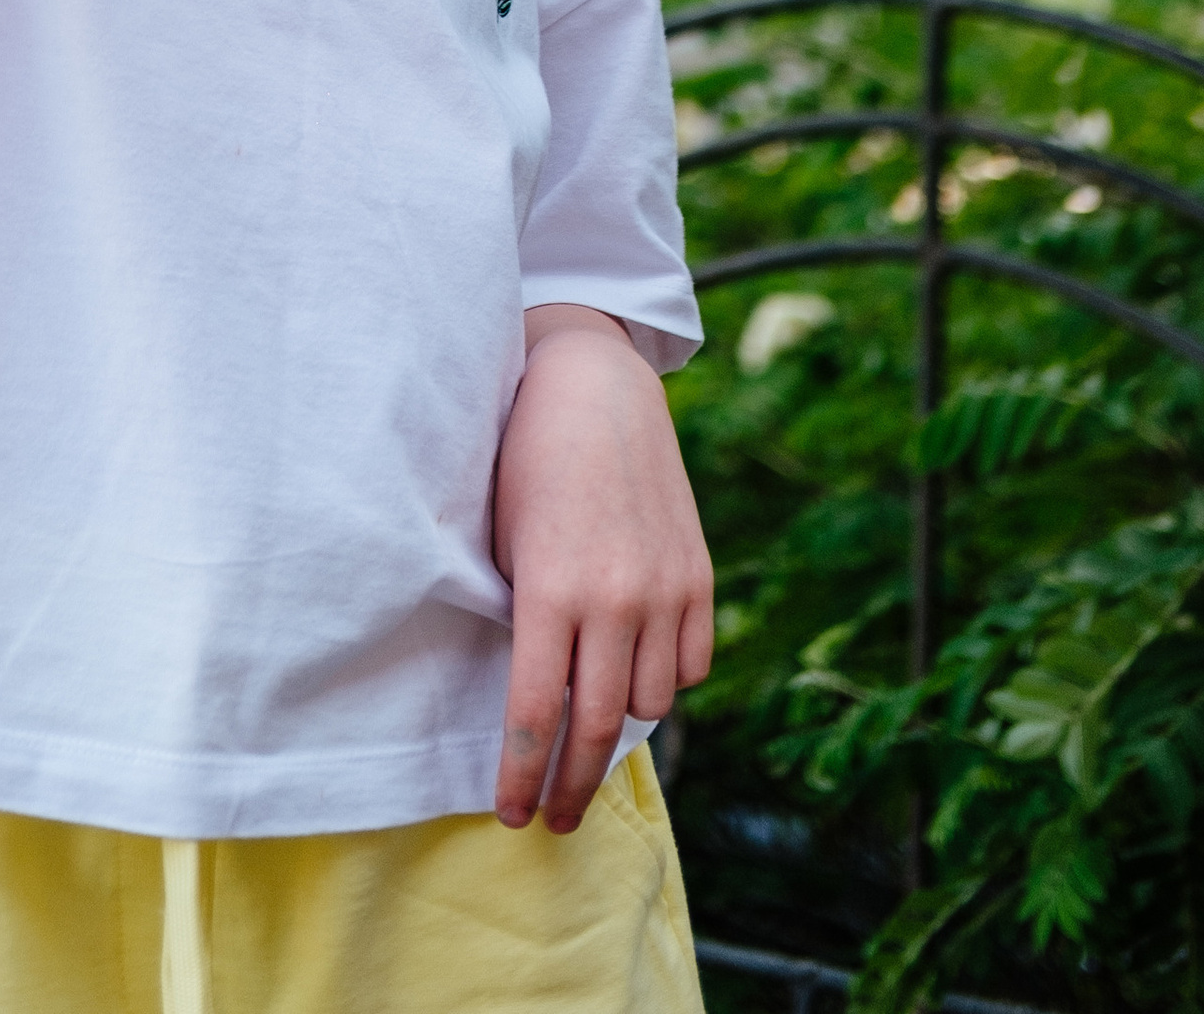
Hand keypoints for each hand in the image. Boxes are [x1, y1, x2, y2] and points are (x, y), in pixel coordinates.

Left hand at [490, 307, 713, 833]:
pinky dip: (664, 683)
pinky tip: (636, 681)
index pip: (535, 715)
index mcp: (552, 589)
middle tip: (553, 819)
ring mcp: (664, 588)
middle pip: (594, 727)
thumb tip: (533, 703)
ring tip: (589, 743)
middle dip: (569, 785)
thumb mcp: (504, 540)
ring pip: (649, 703)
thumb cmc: (525, 460)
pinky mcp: (698, 575)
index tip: (509, 813)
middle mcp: (615, 598)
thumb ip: (522, 619)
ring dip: (617, 728)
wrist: (593, 384)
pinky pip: (690, 665)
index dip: (521, 776)